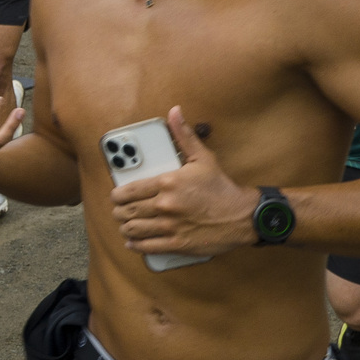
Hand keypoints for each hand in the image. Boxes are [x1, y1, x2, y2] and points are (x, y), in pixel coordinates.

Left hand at [110, 107, 258, 259]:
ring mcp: (170, 226)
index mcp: (168, 183)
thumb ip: (184, 136)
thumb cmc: (222, 188)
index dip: (118, 195)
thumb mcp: (203, 157)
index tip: (116, 196)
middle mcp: (165, 205)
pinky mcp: (177, 244)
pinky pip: (147, 246)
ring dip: (125, 227)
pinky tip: (132, 242)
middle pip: (128, 211)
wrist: (242, 216)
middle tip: (119, 211)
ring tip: (125, 225)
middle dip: (119, 211)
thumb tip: (174, 112)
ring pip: (134, 229)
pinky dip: (135, 245)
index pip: (130, 190)